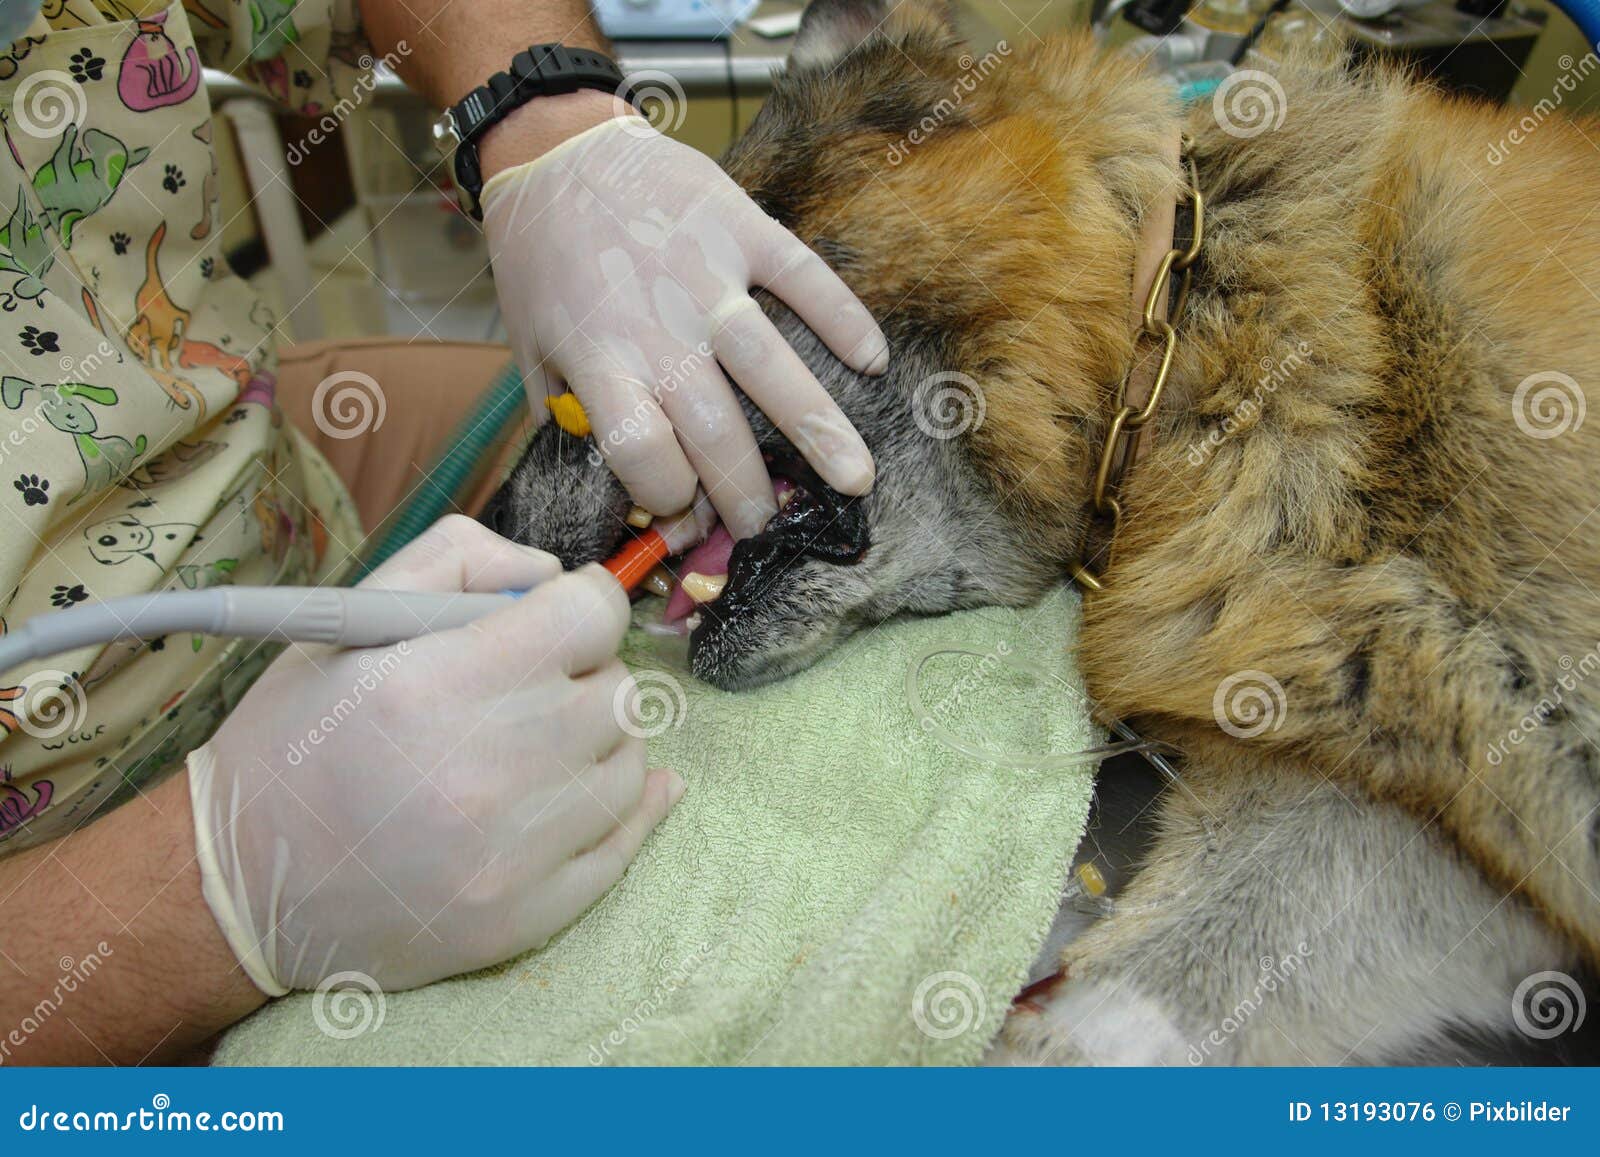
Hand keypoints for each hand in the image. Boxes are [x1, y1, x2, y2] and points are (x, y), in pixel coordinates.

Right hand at [187, 515, 682, 993]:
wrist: (240, 883)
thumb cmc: (295, 739)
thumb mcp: (347, 619)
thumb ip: (456, 561)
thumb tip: (552, 571)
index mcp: (439, 684)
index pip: (591, 616)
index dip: (584, 604)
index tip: (563, 614)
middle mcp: (489, 770)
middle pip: (616, 690)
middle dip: (584, 673)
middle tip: (532, 685)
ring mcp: (514, 853)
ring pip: (628, 764)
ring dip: (599, 741)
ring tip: (541, 743)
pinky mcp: (525, 916)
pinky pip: (623, 846)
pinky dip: (625, 809)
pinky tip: (594, 784)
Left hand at [482, 113, 889, 539]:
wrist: (554, 151)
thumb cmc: (540, 258)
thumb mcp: (527, 345)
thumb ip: (564, 412)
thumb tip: (601, 472)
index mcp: (600, 360)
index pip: (644, 453)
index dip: (665, 494)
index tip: (678, 503)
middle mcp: (658, 327)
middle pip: (715, 430)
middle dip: (748, 492)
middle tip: (769, 525)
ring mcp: (707, 276)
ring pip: (772, 368)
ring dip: (819, 429)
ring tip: (856, 478)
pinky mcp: (742, 228)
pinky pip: (804, 278)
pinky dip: (843, 319)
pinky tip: (871, 363)